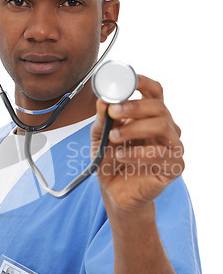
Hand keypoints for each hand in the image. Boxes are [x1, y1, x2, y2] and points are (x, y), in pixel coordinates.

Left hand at [91, 75, 183, 212]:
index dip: (143, 82)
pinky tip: (121, 156)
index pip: (154, 92)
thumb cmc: (111, 163)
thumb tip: (102, 101)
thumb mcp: (99, 138)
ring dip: (134, 129)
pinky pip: (160, 155)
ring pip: (163, 126)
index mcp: (150, 116)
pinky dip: (137, 154)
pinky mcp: (173, 167)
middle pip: (159, 107)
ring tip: (113, 137)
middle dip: (134, 107)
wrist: (115, 193)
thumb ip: (102, 120)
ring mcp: (172, 147)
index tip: (128, 80)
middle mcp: (165, 128)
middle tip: (113, 112)